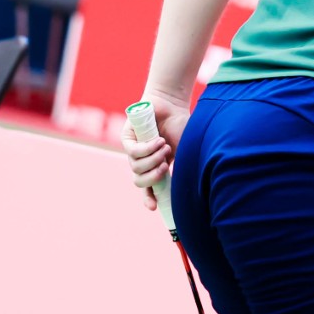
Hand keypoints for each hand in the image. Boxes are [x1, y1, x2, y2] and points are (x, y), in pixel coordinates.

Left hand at [120, 95, 189, 211]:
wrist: (173, 105)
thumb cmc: (182, 126)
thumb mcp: (185, 152)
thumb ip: (182, 168)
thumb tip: (184, 189)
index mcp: (157, 166)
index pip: (150, 188)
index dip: (150, 199)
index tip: (153, 207)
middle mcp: (144, 160)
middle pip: (139, 181)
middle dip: (152, 178)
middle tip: (164, 168)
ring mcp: (134, 150)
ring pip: (136, 168)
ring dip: (153, 160)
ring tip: (165, 147)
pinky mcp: (127, 139)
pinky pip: (134, 152)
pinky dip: (148, 149)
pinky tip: (158, 141)